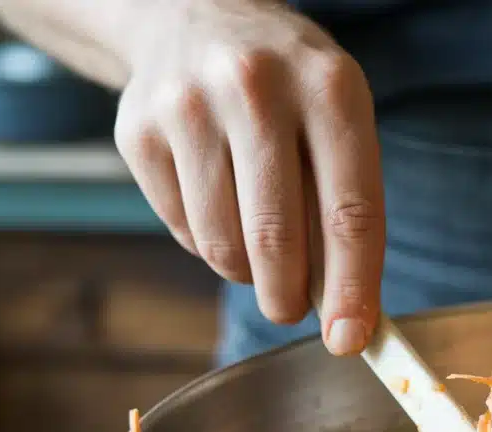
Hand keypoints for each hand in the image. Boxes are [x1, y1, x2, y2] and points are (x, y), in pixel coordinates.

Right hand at [113, 0, 383, 354]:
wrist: (194, 16)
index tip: (349, 340)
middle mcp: (257, 88)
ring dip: (249, 274)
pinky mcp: (139, 132)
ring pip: (224, 245)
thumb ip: (346, 207)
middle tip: (294, 310)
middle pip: (278, 238)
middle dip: (289, 297)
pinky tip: (222, 207)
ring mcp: (189, 106)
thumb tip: (347, 310)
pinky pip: (184, 231)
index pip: (349, 213)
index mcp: (329, 89)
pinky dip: (209, 245)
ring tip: (262, 249)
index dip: (352, 288)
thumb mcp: (338, 121)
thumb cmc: (289, 89)